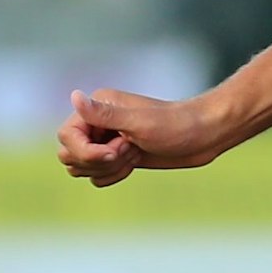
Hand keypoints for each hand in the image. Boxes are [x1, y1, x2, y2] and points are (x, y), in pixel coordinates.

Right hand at [56, 88, 226, 187]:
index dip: (86, 151)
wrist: (205, 136)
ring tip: (135, 154)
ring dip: (109, 169)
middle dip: (99, 161)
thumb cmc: (177, 126)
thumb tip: (74, 96)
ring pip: (83, 168)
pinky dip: (114, 175)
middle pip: (70, 156)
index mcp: (99, 106)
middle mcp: (98, 121)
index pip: (66, 137)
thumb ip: (103, 115)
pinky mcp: (116, 155)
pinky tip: (137, 162)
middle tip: (130, 150)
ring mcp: (107, 139)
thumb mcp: (139, 123)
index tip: (115, 151)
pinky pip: (97, 177)